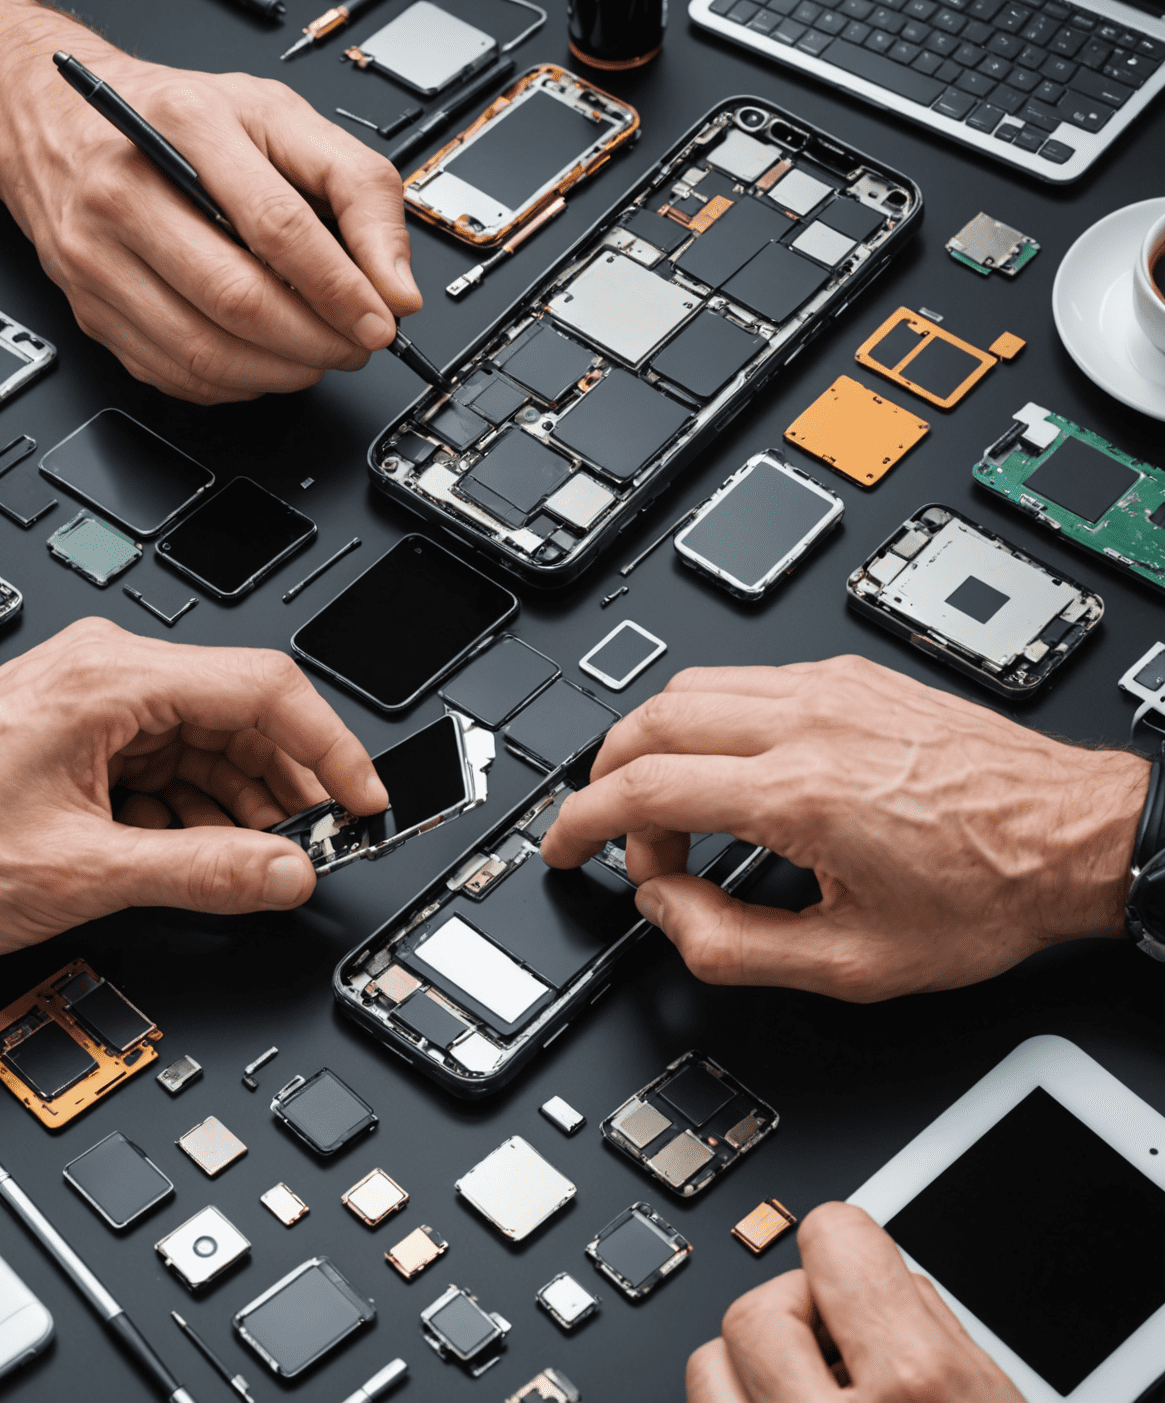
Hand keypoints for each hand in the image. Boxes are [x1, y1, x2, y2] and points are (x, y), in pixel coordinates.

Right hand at [0, 33, 421, 402]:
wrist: (54, 119)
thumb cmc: (174, 117)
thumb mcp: (278, 116)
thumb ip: (355, 185)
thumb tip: (395, 282)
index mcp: (186, 128)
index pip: (276, 227)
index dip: (339, 288)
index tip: (380, 320)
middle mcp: (127, 193)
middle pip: (238, 299)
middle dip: (316, 340)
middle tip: (355, 344)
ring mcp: (98, 259)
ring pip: (204, 351)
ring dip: (281, 371)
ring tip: (318, 356)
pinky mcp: (90, 311)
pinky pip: (175, 374)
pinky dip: (234, 383)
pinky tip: (262, 362)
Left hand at [0, 619, 387, 965]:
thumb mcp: (84, 873)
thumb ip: (205, 871)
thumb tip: (286, 870)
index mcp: (108, 680)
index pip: (264, 688)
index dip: (331, 748)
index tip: (364, 800)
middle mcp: (97, 674)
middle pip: (236, 713)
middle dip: (284, 785)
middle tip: (315, 846)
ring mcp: (79, 703)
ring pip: (199, 740)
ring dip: (236, 801)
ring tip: (254, 862)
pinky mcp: (64, 734)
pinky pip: (157, 758)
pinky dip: (189, 805)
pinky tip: (194, 851)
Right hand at [540, 655, 1146, 999]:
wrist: (1075, 836)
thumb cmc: (987, 893)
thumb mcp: (853, 964)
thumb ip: (733, 945)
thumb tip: (665, 909)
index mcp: (799, 794)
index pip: (644, 787)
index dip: (583, 820)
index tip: (565, 844)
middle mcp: (807, 724)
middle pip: (651, 719)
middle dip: (607, 776)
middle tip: (613, 830)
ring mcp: (829, 689)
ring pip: (691, 686)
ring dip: (653, 742)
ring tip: (671, 804)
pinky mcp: (849, 677)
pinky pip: (745, 677)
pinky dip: (707, 719)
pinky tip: (728, 767)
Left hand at [687, 1202, 1021, 1401]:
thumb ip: (936, 1333)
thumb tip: (885, 1271)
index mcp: (922, 1387)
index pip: (838, 1240)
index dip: (846, 1248)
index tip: (847, 1261)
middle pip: (760, 1305)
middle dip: (798, 1318)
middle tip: (840, 1355)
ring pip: (710, 1362)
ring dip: (755, 1371)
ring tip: (809, 1397)